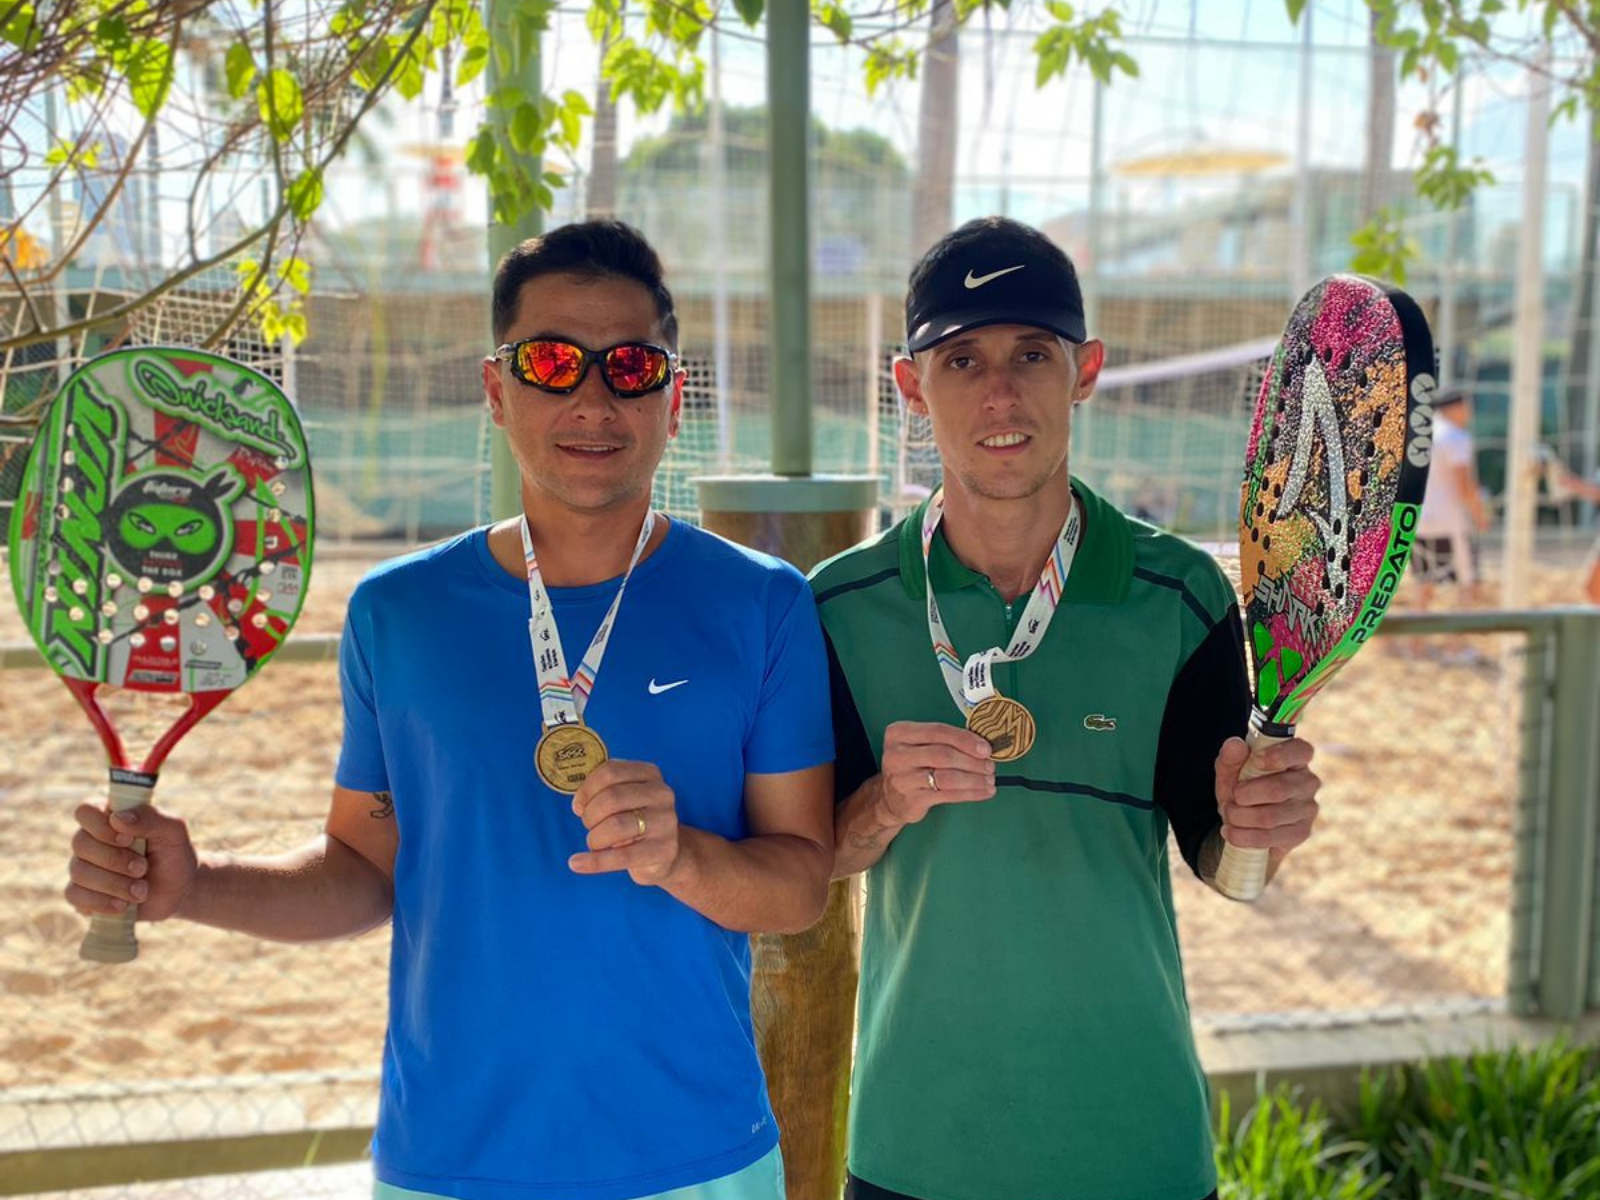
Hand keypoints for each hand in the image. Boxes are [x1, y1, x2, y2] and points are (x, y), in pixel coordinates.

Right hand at [64, 802, 197, 920]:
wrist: (178, 892)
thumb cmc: (174, 854)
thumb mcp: (173, 831)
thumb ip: (151, 818)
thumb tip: (118, 818)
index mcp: (110, 815)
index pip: (86, 810)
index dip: (102, 826)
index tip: (128, 839)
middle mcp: (91, 838)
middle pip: (80, 843)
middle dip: (116, 859)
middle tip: (143, 868)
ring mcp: (82, 866)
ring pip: (79, 871)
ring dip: (114, 884)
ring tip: (142, 891)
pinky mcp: (81, 893)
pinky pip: (75, 896)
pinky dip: (102, 902)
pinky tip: (123, 905)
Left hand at [568, 760, 681, 885]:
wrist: (665, 853)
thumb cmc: (636, 821)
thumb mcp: (624, 799)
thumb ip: (601, 791)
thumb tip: (579, 805)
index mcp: (650, 774)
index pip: (610, 772)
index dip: (587, 789)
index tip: (579, 805)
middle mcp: (661, 794)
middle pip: (611, 798)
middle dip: (590, 815)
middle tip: (590, 826)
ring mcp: (665, 822)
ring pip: (616, 826)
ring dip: (595, 837)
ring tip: (596, 843)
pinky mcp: (663, 850)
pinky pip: (622, 856)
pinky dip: (595, 862)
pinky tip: (577, 864)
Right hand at [877, 720, 994, 825]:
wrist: (890, 798)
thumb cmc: (912, 766)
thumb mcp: (920, 746)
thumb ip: (945, 741)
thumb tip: (982, 746)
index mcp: (899, 733)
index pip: (938, 731)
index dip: (965, 739)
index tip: (985, 748)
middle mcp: (897, 754)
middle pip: (943, 754)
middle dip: (972, 761)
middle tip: (989, 766)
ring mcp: (902, 778)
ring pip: (947, 777)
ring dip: (974, 779)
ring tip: (989, 780)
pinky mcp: (911, 799)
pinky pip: (947, 795)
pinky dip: (970, 793)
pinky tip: (982, 792)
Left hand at [1213, 736, 1319, 863]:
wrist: (1243, 820)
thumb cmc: (1241, 786)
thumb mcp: (1231, 770)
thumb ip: (1231, 757)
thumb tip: (1235, 744)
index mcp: (1296, 757)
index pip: (1300, 751)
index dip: (1279, 755)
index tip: (1257, 760)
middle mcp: (1308, 782)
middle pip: (1279, 789)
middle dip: (1244, 796)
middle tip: (1229, 799)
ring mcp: (1308, 808)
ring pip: (1270, 816)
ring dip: (1239, 817)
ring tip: (1227, 815)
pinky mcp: (1302, 832)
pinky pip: (1270, 837)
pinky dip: (1244, 836)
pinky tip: (1232, 832)